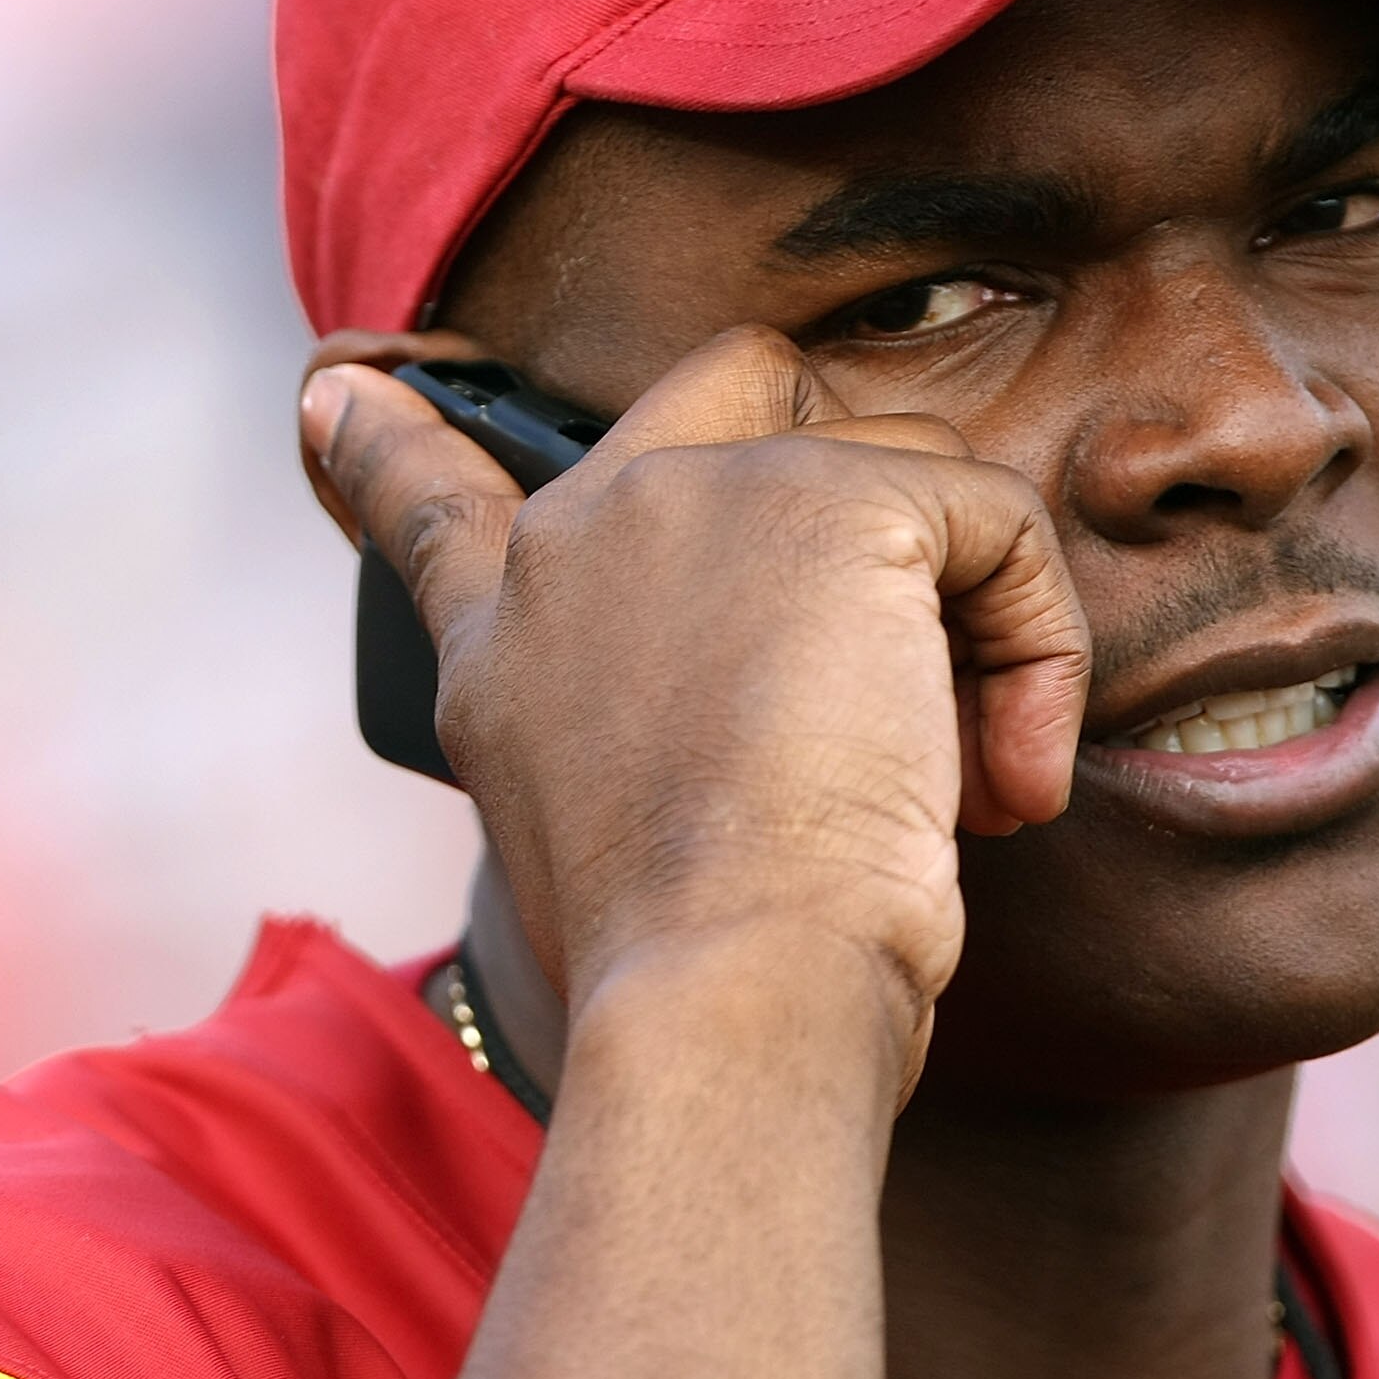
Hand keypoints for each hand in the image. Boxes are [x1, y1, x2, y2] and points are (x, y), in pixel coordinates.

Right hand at [302, 326, 1090, 1077]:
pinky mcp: (834, 503)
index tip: (338, 397)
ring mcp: (700, 495)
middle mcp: (584, 533)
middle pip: (732, 390)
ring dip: (968, 628)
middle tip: (905, 633)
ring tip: (965, 780)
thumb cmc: (682, 962)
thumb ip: (614, 739)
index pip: (434, 503)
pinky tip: (1007, 778)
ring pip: (905, 474)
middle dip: (846, 472)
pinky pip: (997, 525)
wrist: (724, 989)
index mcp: (503, 630)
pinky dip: (1040, 653)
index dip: (389, 445)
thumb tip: (706, 725)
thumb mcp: (579, 844)